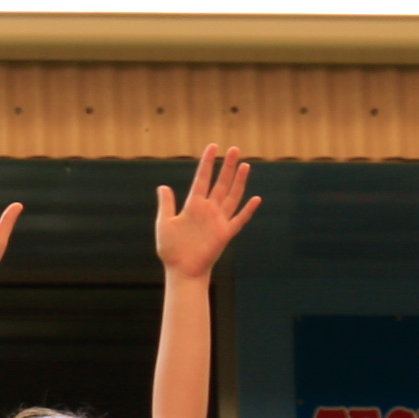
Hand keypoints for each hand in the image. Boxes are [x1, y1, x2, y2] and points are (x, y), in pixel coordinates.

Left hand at [154, 144, 260, 281]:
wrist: (181, 270)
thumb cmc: (171, 249)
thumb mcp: (165, 223)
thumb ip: (166, 204)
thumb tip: (163, 186)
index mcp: (193, 205)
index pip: (202, 179)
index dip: (208, 163)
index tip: (213, 147)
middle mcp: (208, 210)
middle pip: (221, 183)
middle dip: (228, 166)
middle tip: (235, 149)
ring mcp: (219, 220)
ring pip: (232, 196)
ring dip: (239, 181)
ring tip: (245, 165)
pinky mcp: (225, 234)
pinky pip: (240, 220)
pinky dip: (248, 210)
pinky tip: (256, 199)